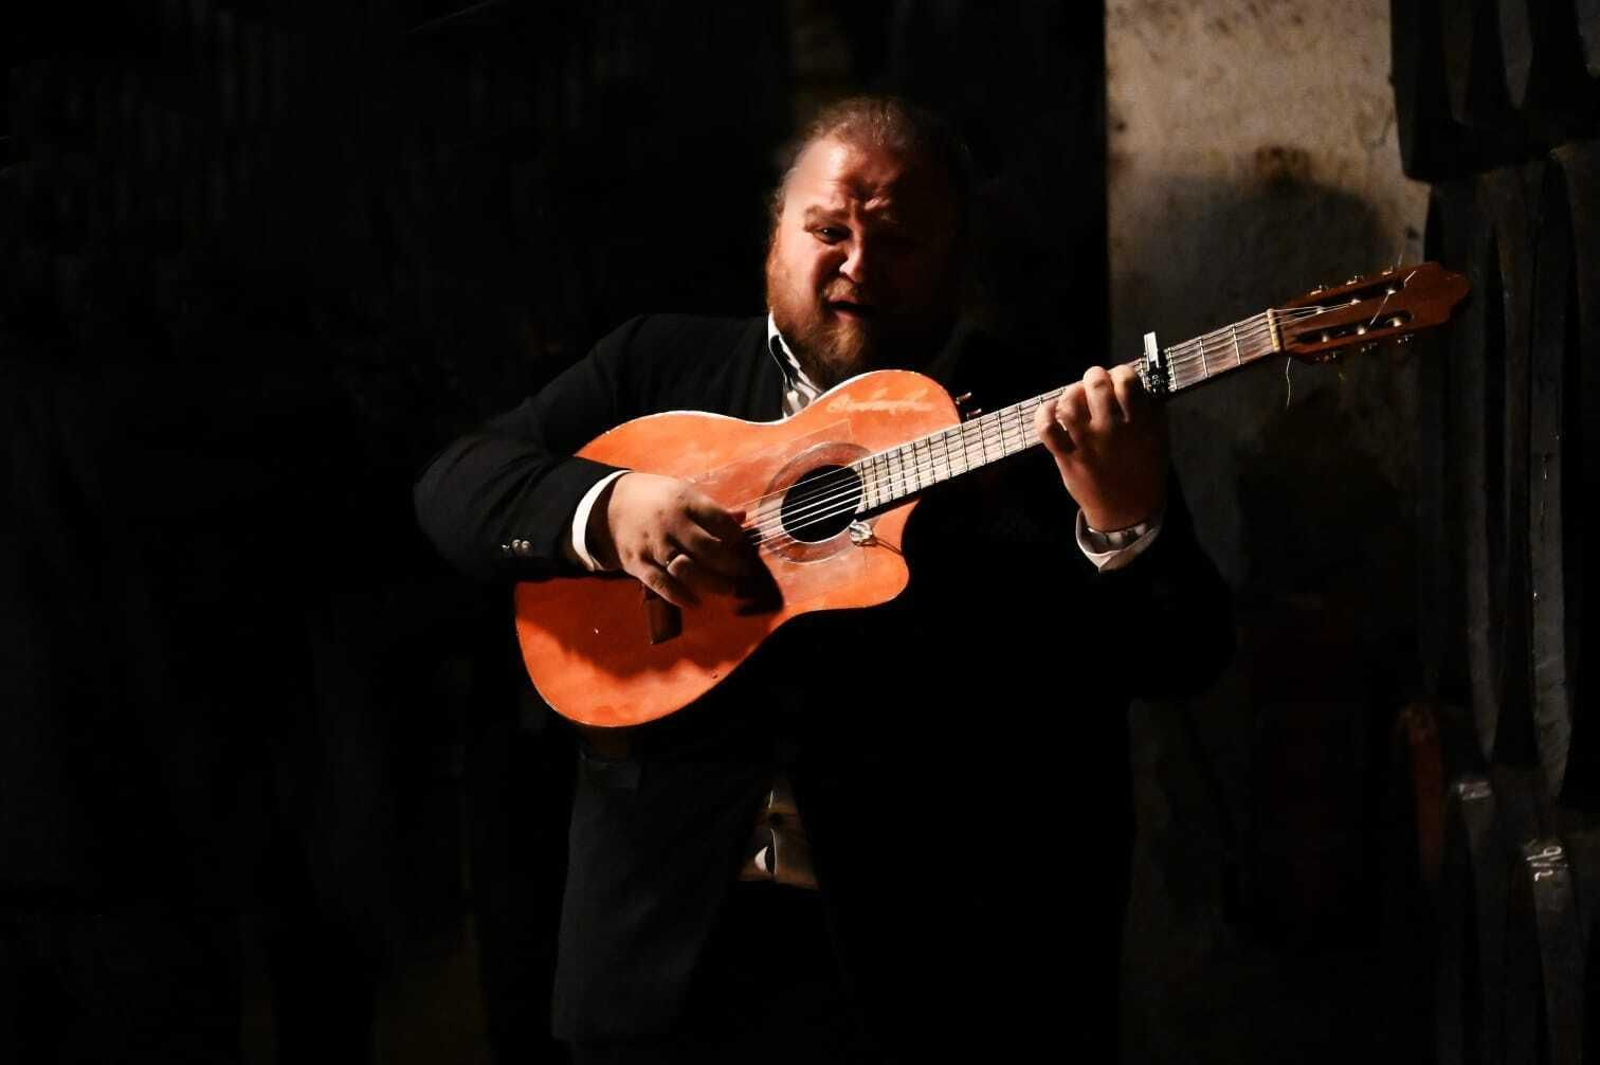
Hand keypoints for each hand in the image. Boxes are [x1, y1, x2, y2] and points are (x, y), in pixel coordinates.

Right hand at [587, 472, 752, 608]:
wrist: (608, 505)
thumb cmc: (656, 499)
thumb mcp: (683, 493)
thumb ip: (713, 509)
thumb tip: (744, 517)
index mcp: (685, 501)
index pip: (720, 521)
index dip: (737, 537)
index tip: (744, 547)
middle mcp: (670, 523)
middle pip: (708, 548)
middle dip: (730, 564)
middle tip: (743, 573)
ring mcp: (654, 544)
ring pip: (687, 569)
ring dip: (711, 583)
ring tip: (727, 590)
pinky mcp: (638, 563)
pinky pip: (661, 584)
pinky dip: (680, 596)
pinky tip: (696, 603)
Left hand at [1032, 364, 1166, 530]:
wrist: (1127, 510)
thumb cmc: (1144, 470)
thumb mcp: (1160, 438)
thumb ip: (1152, 410)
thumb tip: (1140, 384)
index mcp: (1139, 422)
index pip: (1127, 380)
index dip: (1120, 372)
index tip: (1117, 378)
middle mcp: (1112, 429)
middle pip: (1095, 384)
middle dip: (1093, 377)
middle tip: (1093, 384)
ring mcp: (1087, 443)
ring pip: (1069, 403)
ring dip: (1070, 393)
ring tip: (1075, 398)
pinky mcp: (1067, 456)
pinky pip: (1047, 429)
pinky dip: (1044, 414)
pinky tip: (1051, 409)